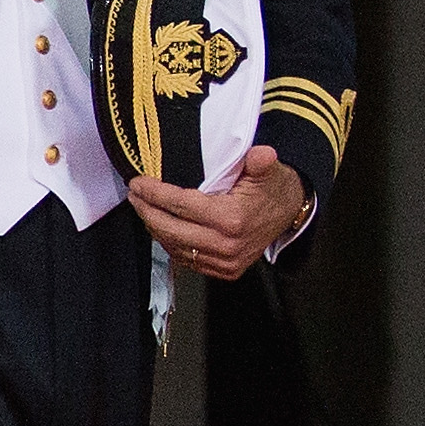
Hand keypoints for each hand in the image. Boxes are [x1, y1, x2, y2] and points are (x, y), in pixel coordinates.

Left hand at [128, 144, 310, 280]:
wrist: (290, 214)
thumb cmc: (273, 190)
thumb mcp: (268, 171)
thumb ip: (260, 162)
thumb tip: (260, 154)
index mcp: (232, 220)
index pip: (181, 205)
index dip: (155, 194)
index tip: (138, 183)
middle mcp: (226, 245)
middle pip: (171, 230)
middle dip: (147, 211)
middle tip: (134, 195)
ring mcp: (225, 262)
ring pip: (176, 248)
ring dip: (156, 228)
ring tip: (144, 209)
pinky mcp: (225, 271)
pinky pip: (188, 261)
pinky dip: (171, 244)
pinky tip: (162, 228)